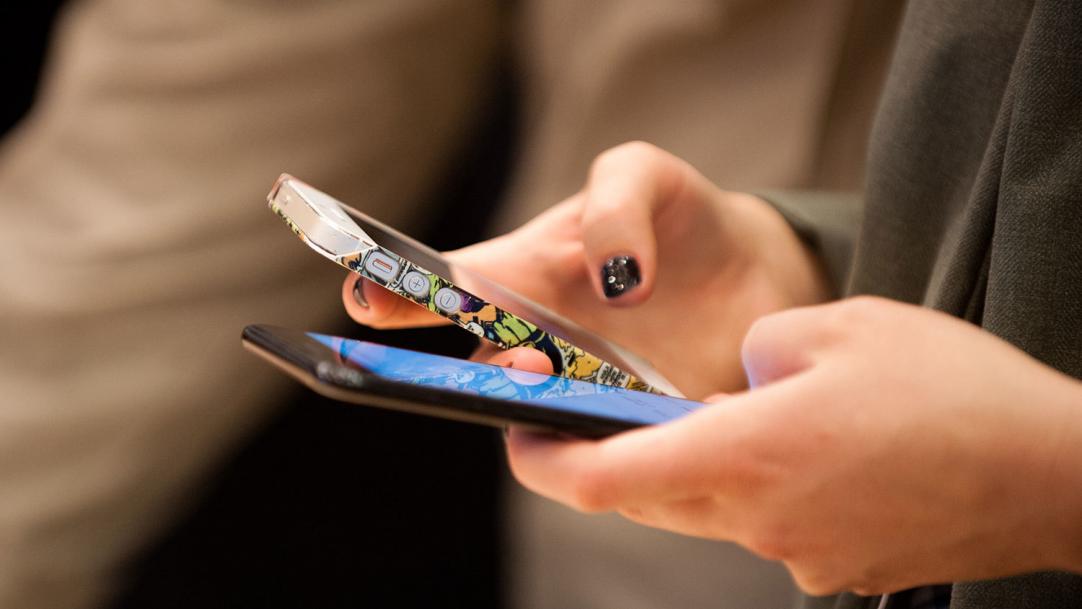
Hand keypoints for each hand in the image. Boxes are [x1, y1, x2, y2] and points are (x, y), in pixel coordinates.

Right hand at [343, 142, 828, 396]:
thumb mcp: (645, 176)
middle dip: (483, 374)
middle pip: (478, 373)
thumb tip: (615, 281)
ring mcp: (578, 391)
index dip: (391, 293)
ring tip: (604, 388)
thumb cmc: (675, 217)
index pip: (437, 288)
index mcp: (515, 276)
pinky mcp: (628, 428)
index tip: (369, 297)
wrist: (752, 272)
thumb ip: (617, 204)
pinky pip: (605, 451)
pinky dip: (627, 440)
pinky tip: (674, 416)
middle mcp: (532, 341)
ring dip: (555, 414)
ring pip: (536, 423)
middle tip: (530, 356)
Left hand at [503, 297, 1081, 594]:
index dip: (546, 461)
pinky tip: (810, 449)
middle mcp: (758, 517)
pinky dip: (758, 487)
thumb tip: (734, 378)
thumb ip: (756, 347)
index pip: (606, 478)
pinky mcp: (835, 566)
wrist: (1052, 473)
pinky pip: (765, 525)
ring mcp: (796, 552)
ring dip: (694, 469)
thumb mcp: (839, 324)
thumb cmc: (952, 388)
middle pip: (647, 499)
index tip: (518, 437)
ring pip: (708, 511)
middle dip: (613, 461)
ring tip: (732, 415)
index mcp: (746, 452)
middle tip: (600, 417)